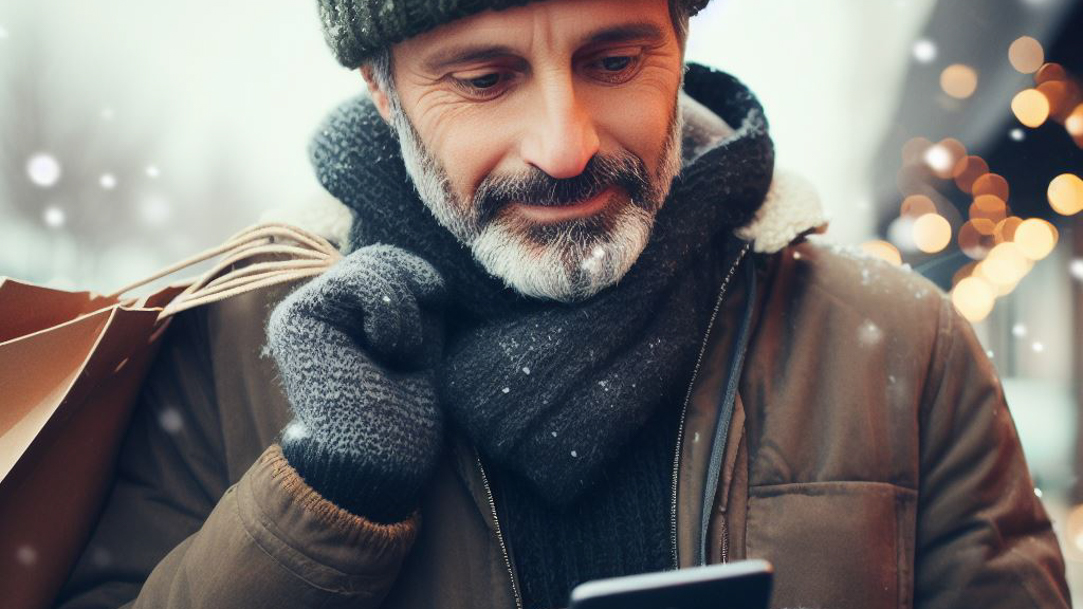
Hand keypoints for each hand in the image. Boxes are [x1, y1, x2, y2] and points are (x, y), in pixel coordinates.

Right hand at [265, 244, 445, 522]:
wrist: (382, 461)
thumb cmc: (406, 415)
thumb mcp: (421, 340)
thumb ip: (410, 296)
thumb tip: (420, 262)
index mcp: (347, 315)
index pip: (388, 261)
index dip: (423, 281)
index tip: (430, 321)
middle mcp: (320, 309)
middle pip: (380, 255)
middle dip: (414, 296)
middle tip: (409, 352)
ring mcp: (302, 311)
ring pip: (371, 262)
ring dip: (404, 310)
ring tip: (396, 355)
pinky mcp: (296, 317)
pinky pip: (357, 277)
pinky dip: (390, 310)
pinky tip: (382, 349)